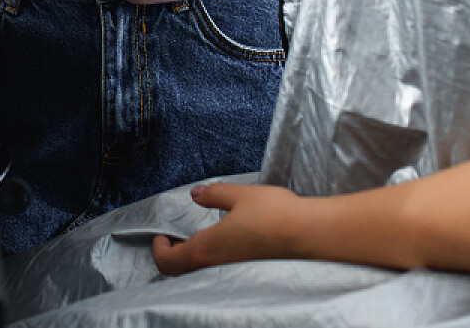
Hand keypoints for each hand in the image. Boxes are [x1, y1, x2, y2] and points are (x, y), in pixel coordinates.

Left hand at [151, 182, 309, 275]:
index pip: (169, 262)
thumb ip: (213, 195)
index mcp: (207, 249)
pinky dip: (214, 262)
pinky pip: (221, 274)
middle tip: (176, 238)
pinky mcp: (250, 276)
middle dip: (175, 255)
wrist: (310, 235)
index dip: (159, 250)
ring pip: (202, 274)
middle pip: (182, 272)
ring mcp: (234, 275)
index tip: (162, 236)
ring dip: (195, 258)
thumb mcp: (239, 195)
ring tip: (201, 239)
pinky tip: (227, 246)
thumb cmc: (274, 214)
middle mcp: (217, 268)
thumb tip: (196, 194)